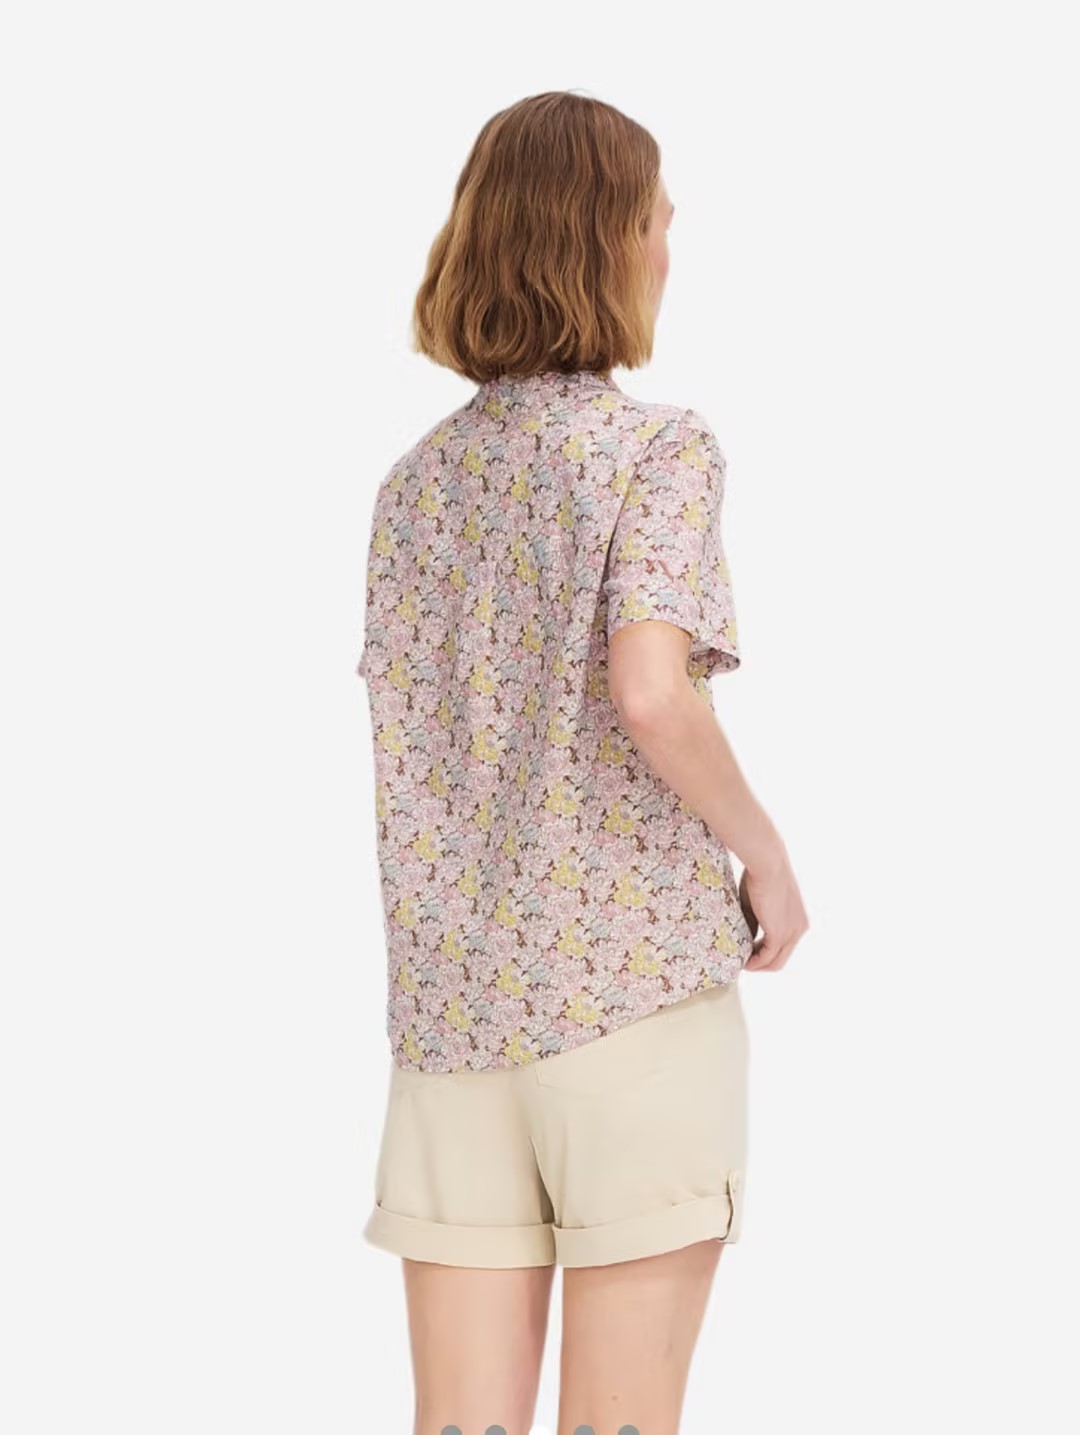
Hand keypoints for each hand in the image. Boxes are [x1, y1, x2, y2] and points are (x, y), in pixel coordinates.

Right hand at [740, 848, 808, 972]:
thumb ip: (756, 923)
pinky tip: (742, 961)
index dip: (765, 951)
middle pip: (781, 958)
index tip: (748, 950)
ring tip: (740, 963)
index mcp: (798, 919)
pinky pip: (767, 957)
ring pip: (775, 962)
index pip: (783, 945)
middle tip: (743, 961)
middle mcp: (800, 928)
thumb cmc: (760, 874)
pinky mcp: (780, 933)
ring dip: (757, 965)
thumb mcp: (759, 903)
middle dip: (761, 962)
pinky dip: (754, 963)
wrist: (767, 863)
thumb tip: (747, 938)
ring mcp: (792, 932)